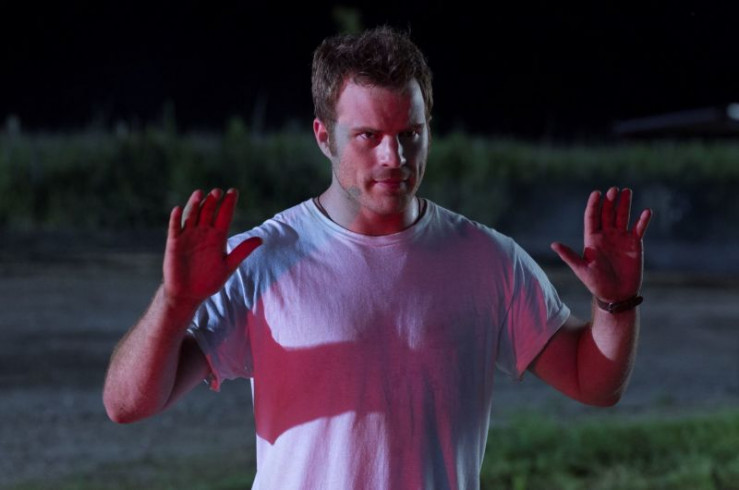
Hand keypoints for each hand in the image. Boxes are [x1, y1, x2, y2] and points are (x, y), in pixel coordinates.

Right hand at [163, 188, 261, 307]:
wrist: (188, 294)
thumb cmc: (209, 280)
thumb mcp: (228, 266)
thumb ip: (242, 251)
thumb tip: (261, 239)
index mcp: (218, 237)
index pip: (224, 215)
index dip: (229, 203)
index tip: (234, 191)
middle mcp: (203, 233)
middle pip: (208, 212)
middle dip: (213, 201)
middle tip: (218, 191)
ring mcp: (188, 236)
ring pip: (192, 216)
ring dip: (195, 205)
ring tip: (201, 194)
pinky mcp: (174, 243)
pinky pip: (174, 228)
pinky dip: (176, 219)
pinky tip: (178, 210)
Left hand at [551, 187, 651, 302]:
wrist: (616, 295)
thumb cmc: (596, 284)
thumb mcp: (582, 270)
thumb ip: (569, 256)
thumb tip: (553, 244)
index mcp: (592, 239)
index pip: (592, 217)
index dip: (593, 205)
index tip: (596, 193)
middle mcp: (606, 235)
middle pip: (607, 213)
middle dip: (609, 201)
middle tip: (613, 190)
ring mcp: (621, 238)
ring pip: (622, 216)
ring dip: (625, 204)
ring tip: (626, 191)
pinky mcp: (635, 244)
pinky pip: (638, 229)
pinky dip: (642, 220)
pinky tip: (646, 211)